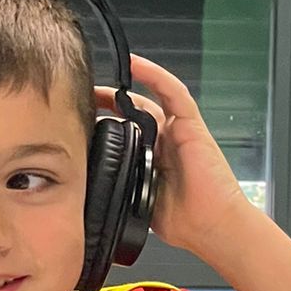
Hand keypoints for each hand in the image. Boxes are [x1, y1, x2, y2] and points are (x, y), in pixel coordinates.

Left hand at [95, 53, 244, 257]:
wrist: (213, 228)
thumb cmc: (186, 223)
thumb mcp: (139, 202)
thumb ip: (121, 187)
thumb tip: (89, 186)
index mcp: (152, 160)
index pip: (123, 134)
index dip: (101, 124)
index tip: (77, 121)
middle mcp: (165, 142)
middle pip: (131, 114)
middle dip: (104, 103)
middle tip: (78, 98)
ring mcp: (178, 132)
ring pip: (148, 99)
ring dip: (123, 88)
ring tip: (97, 81)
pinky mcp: (191, 125)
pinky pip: (173, 92)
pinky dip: (155, 76)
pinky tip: (135, 63)